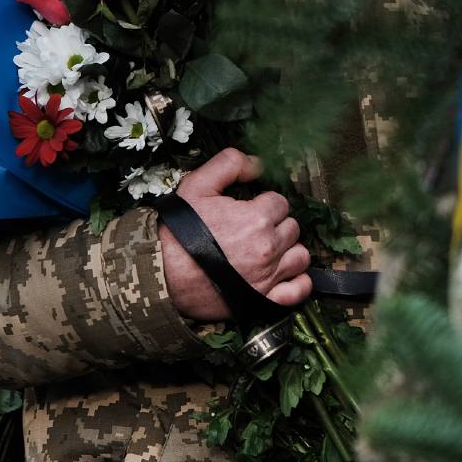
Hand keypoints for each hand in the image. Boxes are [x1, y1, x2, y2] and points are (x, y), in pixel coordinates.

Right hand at [159, 148, 311, 321]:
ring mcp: (269, 275)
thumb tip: (257, 163)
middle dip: (276, 225)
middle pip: (291, 228)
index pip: (280, 203)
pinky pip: (298, 291)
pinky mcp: (264, 299)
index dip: (265, 204)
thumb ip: (230, 164)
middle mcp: (269, 247)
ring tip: (270, 250)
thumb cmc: (178, 231)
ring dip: (289, 251)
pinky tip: (287, 274)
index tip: (250, 210)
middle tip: (254, 229)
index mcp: (258, 218)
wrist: (161, 275)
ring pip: (300, 256)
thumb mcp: (197, 185)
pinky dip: (298, 283)